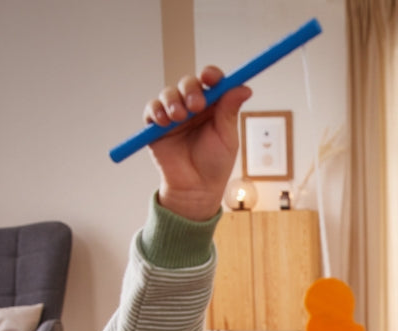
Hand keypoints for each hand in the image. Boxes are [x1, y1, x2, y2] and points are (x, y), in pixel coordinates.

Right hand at [143, 65, 251, 220]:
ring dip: (172, 101)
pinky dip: (156, 111)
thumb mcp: (227, 138)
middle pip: (188, 83)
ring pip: (169, 93)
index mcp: (213, 106)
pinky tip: (164, 122)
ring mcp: (174, 114)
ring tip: (178, 117)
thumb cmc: (215, 164)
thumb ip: (230, 112)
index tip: (210, 77)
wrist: (196, 188)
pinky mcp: (157, 125)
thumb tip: (244, 88)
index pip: (211, 82)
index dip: (211, 75)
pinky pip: (152, 109)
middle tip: (195, 105)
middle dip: (190, 89)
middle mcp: (193, 107)